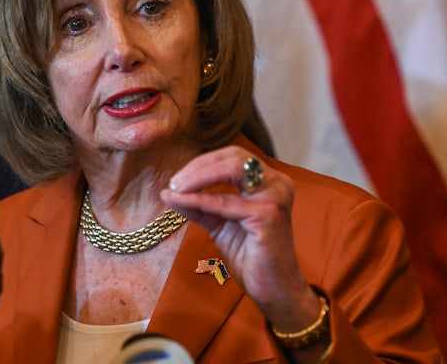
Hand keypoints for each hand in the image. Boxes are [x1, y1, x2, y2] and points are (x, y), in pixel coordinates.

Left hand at [160, 145, 319, 331]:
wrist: (274, 289)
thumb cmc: (251, 255)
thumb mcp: (219, 223)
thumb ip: (198, 205)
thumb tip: (169, 192)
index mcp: (269, 181)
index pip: (233, 156)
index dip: (203, 163)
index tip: (177, 179)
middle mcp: (277, 183)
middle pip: (233, 157)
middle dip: (199, 166)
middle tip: (174, 182)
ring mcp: (275, 197)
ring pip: (232, 170)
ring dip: (198, 177)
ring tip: (176, 189)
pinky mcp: (269, 216)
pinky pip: (226, 202)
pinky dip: (200, 200)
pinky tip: (183, 202)